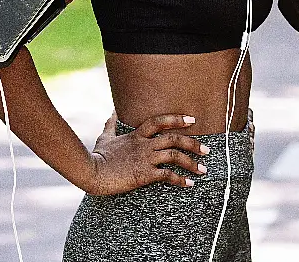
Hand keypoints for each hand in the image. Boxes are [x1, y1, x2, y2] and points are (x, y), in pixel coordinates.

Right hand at [84, 112, 209, 194]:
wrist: (91, 173)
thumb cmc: (97, 156)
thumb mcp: (105, 137)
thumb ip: (111, 125)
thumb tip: (111, 114)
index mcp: (137, 135)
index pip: (160, 121)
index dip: (177, 119)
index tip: (192, 120)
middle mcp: (145, 145)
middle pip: (174, 138)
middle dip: (193, 143)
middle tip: (206, 150)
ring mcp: (145, 159)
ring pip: (175, 156)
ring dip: (192, 163)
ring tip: (203, 170)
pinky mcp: (144, 174)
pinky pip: (167, 175)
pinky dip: (180, 180)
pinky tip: (189, 184)